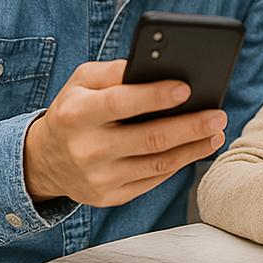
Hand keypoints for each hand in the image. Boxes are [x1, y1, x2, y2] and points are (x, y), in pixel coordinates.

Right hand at [24, 60, 227, 207]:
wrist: (44, 161)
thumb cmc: (74, 109)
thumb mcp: (82, 81)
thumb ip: (115, 70)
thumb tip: (156, 66)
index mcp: (75, 114)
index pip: (120, 103)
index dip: (154, 96)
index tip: (186, 88)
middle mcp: (86, 149)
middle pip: (148, 138)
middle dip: (189, 126)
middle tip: (218, 115)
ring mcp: (98, 178)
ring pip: (157, 163)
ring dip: (193, 148)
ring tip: (217, 132)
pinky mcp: (110, 197)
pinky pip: (153, 179)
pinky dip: (179, 163)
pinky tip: (198, 148)